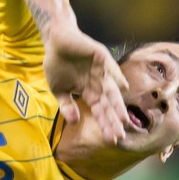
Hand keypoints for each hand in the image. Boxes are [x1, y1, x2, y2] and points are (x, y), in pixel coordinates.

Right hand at [42, 25, 129, 144]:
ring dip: (117, 104)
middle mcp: (99, 83)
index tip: (112, 139)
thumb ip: (66, 104)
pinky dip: (116, 76)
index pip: (100, 111)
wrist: (54, 40)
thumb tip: (73, 121)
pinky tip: (123, 87)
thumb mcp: (58, 89)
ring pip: (112, 90)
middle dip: (114, 120)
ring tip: (123, 119)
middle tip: (121, 135)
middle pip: (109, 104)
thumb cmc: (57, 64)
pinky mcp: (101, 56)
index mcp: (89, 92)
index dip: (106, 124)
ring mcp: (101, 70)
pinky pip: (110, 67)